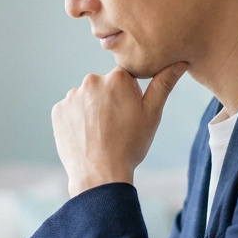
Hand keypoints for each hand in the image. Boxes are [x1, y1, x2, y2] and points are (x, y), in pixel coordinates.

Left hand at [51, 62, 187, 196]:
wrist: (99, 175)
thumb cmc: (129, 145)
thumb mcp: (152, 115)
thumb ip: (163, 84)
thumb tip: (180, 62)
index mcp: (116, 78)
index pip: (125, 78)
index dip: (129, 97)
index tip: (128, 115)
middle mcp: (91, 81)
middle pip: (103, 87)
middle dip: (109, 101)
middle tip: (115, 126)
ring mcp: (72, 96)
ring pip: (86, 99)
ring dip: (91, 110)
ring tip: (100, 134)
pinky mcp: (58, 111)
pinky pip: (70, 111)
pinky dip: (76, 121)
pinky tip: (85, 136)